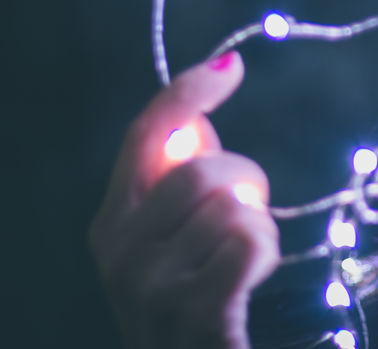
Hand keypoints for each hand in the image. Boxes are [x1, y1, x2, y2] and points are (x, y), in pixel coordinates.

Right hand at [89, 52, 278, 348]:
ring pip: (233, 207)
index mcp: (111, 222)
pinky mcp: (192, 311)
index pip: (144, 134)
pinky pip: (251, 242)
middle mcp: (117, 251)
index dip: (188, 92)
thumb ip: (179, 180)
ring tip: (244, 262)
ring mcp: (149, 285)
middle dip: (246, 184)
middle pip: (203, 169)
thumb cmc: (194, 298)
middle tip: (248, 217)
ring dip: (259, 228)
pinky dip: (266, 255)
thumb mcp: (173, 238)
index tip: (231, 67)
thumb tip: (198, 112)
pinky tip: (251, 281)